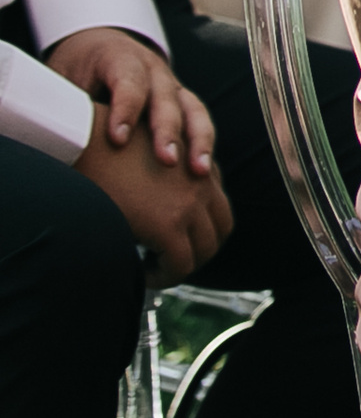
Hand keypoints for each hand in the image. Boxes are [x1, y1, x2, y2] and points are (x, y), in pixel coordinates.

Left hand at [47, 26, 213, 175]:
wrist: (99, 45)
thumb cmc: (78, 69)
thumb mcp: (66, 79)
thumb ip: (72, 105)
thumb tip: (61, 140)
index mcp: (120, 57)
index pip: (128, 82)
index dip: (125, 109)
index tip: (118, 140)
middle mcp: (153, 68)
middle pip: (166, 97)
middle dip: (168, 130)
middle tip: (167, 160)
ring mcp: (171, 83)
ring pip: (193, 108)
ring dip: (199, 140)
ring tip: (199, 170)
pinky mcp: (180, 100)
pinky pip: (198, 119)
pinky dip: (203, 144)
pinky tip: (203, 171)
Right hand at [72, 103, 231, 283]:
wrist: (82, 141)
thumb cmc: (104, 147)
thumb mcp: (147, 155)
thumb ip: (165, 176)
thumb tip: (157, 203)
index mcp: (198, 163)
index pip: (216, 204)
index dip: (200, 227)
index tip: (178, 240)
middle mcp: (202, 182)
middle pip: (221, 228)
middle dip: (201, 249)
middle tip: (172, 261)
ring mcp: (190, 203)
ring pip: (206, 249)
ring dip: (185, 264)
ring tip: (157, 268)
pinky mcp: (168, 223)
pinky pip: (180, 264)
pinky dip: (166, 275)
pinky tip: (143, 273)